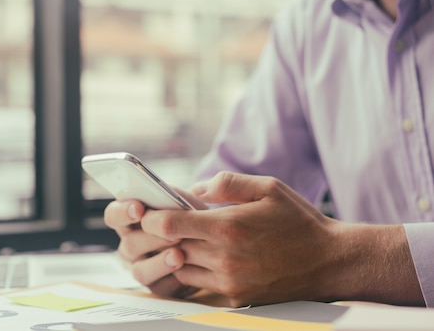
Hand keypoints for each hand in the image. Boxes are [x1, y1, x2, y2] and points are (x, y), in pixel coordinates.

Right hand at [103, 198, 198, 297]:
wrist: (211, 239)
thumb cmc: (191, 216)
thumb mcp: (182, 203)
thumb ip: (169, 198)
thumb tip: (163, 196)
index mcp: (130, 220)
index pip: (113, 215)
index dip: (122, 212)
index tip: (139, 208)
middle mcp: (131, 244)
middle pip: (129, 244)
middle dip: (151, 238)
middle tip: (172, 234)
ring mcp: (142, 266)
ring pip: (140, 270)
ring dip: (160, 262)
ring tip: (179, 255)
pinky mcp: (158, 285)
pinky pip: (159, 286)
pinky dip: (172, 278)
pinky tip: (186, 269)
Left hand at [140, 171, 340, 306]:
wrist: (331, 262)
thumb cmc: (299, 221)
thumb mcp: (268, 188)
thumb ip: (227, 183)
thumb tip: (195, 189)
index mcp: (227, 227)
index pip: (169, 226)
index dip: (151, 217)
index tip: (148, 210)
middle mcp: (224, 258)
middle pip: (170, 247)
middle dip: (161, 235)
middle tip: (162, 222)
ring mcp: (229, 281)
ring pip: (181, 268)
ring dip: (177, 253)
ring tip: (186, 238)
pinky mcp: (236, 296)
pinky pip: (201, 284)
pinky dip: (195, 269)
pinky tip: (205, 255)